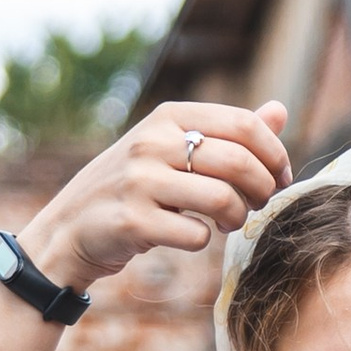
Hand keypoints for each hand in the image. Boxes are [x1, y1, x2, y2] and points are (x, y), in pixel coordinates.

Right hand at [26, 103, 290, 293]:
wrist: (70, 228)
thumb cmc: (133, 187)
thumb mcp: (173, 149)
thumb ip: (227, 132)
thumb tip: (280, 111)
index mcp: (168, 116)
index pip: (244, 124)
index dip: (275, 155)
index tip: (280, 179)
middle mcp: (152, 141)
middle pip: (239, 162)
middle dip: (263, 190)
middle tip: (259, 205)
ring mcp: (139, 181)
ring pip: (223, 198)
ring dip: (238, 218)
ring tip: (229, 223)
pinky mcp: (132, 221)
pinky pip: (195, 234)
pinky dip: (203, 239)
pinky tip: (192, 236)